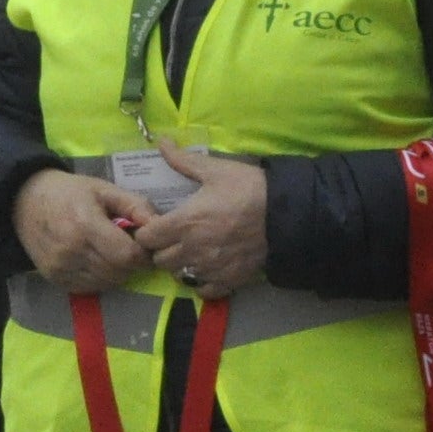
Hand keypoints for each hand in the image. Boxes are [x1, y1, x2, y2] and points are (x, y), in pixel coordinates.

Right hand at [15, 166, 152, 294]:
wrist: (24, 201)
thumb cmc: (69, 192)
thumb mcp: (104, 189)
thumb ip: (136, 205)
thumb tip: (159, 226)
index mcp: (86, 224)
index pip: (128, 255)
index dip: (143, 254)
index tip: (145, 245)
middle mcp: (72, 251)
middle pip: (119, 272)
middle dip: (132, 263)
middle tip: (130, 248)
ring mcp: (61, 268)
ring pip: (106, 283)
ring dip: (117, 272)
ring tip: (112, 252)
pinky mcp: (54, 279)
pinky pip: (90, 288)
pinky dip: (100, 278)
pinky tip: (96, 261)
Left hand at [127, 146, 267, 294]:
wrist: (285, 214)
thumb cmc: (248, 188)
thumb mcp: (215, 169)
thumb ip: (183, 161)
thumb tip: (161, 141)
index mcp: (184, 223)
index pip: (146, 237)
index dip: (148, 230)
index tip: (158, 223)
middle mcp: (192, 250)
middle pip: (159, 259)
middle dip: (162, 248)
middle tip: (174, 237)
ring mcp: (209, 268)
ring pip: (179, 275)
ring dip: (180, 265)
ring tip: (191, 251)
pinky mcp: (228, 281)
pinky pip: (203, 290)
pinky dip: (201, 281)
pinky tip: (208, 267)